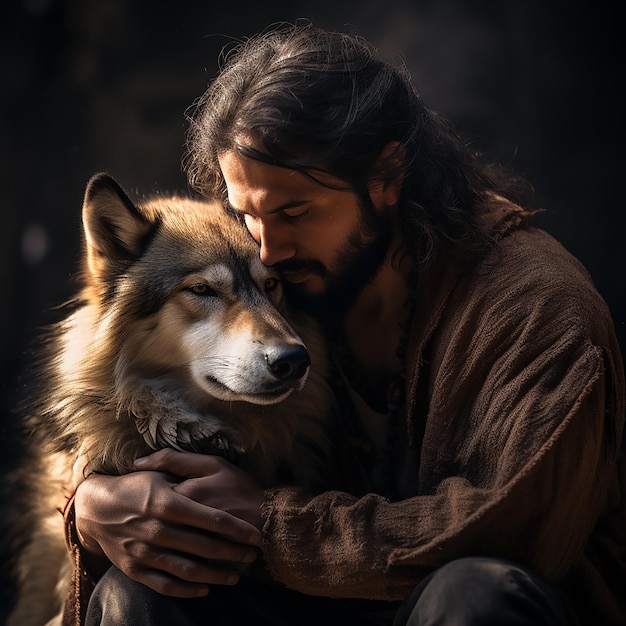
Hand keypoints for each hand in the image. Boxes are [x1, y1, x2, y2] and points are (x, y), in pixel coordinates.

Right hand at [74, 455, 261, 597]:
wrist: (96, 508)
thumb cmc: (134, 486)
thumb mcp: (159, 473)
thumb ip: (185, 478)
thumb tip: (214, 484)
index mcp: (168, 503)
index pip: (212, 519)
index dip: (237, 529)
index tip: (255, 536)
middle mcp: (158, 530)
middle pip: (205, 547)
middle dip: (233, 554)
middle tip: (252, 557)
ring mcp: (146, 552)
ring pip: (188, 570)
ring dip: (215, 575)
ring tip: (234, 576)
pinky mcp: (135, 569)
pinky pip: (165, 585)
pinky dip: (187, 589)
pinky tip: (204, 588)